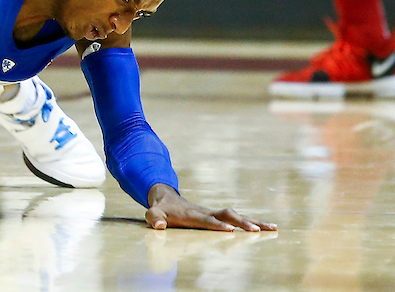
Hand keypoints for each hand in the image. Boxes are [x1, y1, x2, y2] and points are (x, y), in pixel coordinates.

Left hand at [145, 185, 276, 231]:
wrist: (167, 198)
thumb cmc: (161, 210)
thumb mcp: (154, 214)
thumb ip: (154, 219)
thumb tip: (159, 226)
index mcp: (193, 214)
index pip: (206, 220)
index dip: (217, 224)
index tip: (229, 230)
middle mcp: (207, 212)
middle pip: (228, 215)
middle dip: (241, 222)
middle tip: (256, 230)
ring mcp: (215, 213)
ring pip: (238, 215)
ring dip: (254, 221)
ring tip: (273, 228)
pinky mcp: (220, 216)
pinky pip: (240, 218)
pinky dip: (254, 222)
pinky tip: (270, 227)